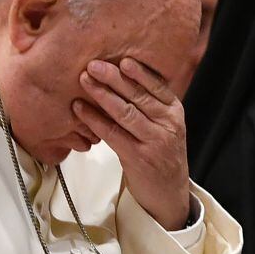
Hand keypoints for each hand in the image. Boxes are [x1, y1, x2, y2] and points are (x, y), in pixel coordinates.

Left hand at [75, 58, 190, 230]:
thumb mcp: (164, 126)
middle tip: (93, 65)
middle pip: (138, 95)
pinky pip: (112, 133)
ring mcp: (154, 142)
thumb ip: (150, 105)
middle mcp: (168, 125)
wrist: (169, 194)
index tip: (120, 59)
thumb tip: (120, 76)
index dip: (138, 72)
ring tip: (84, 80)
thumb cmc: (161, 155)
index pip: (156, 86)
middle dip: (114, 78)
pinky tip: (80, 108)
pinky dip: (94, 119)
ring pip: (125, 112)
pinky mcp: (138, 158)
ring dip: (102, 94)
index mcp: (174, 112)